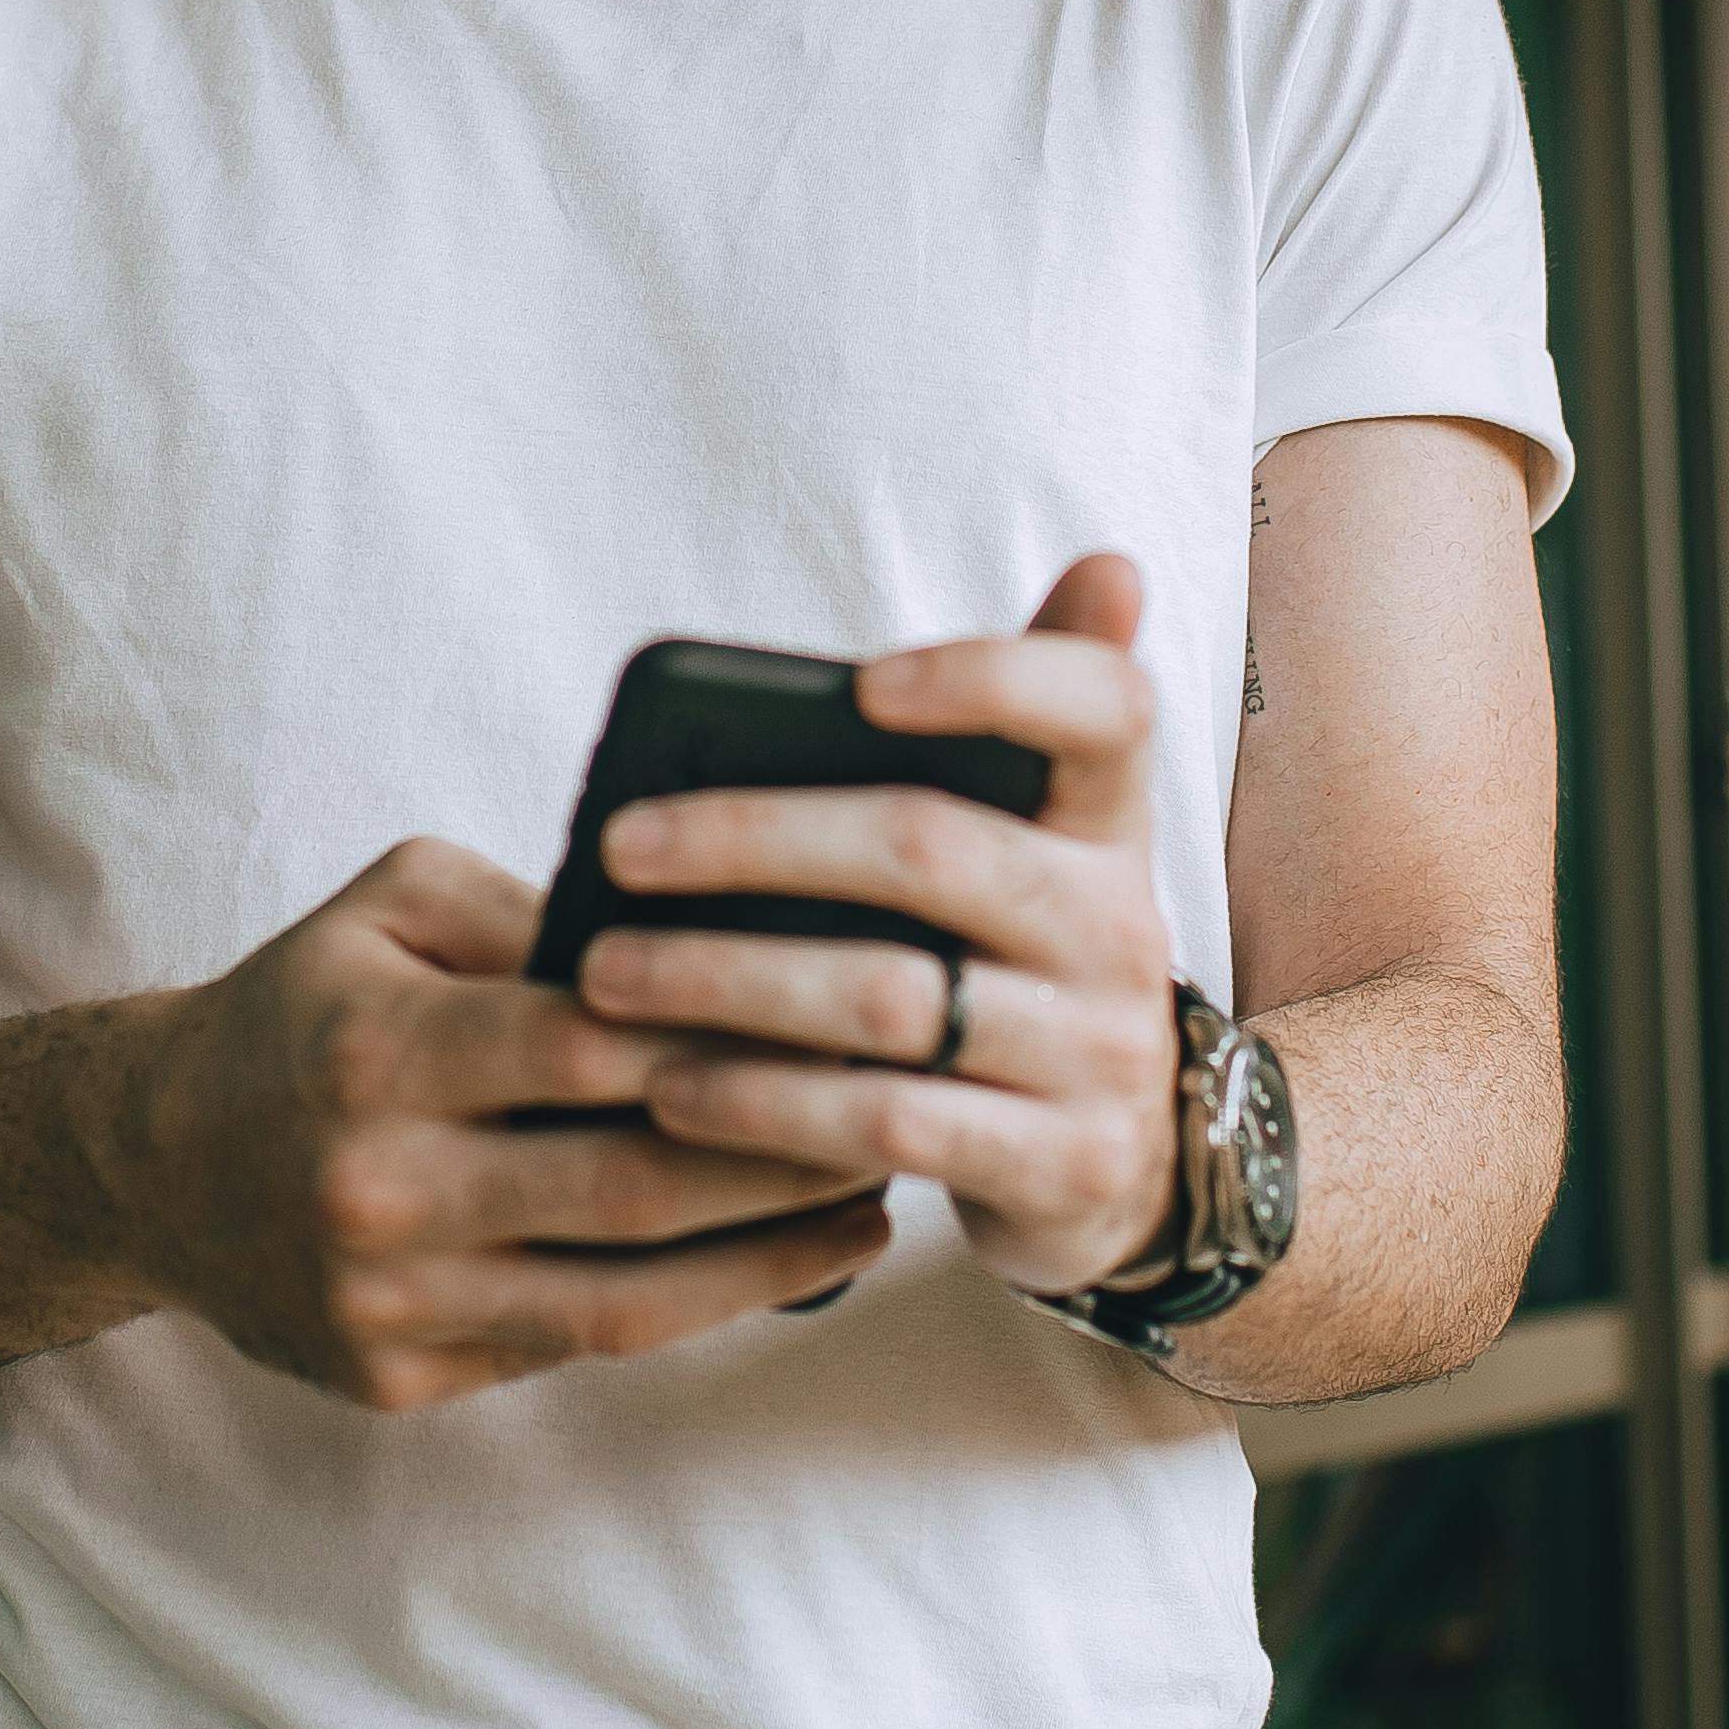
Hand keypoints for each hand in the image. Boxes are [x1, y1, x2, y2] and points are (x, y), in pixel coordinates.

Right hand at [126, 840, 891, 1411]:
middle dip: (788, 1149)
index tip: (856, 1012)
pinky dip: (691, 1308)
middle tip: (905, 1111)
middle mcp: (377, 1184)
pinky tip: (779, 1266)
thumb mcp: (395, 906)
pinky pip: (578, 1346)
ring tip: (873, 1205)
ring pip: (624, 1294)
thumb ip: (539, 906)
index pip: (593, 1043)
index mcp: (375, 1047)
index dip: (736, 1031)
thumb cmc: (307, 1007)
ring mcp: (387, 1299)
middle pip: (633, 1181)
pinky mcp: (400, 1378)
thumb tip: (705, 933)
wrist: (155, 1165)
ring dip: (771, 1257)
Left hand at [570, 555, 1189, 1298]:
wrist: (1110, 1165)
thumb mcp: (1036, 847)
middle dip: (756, 840)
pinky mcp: (1061, 1166)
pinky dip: (763, 1105)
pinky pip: (887, 1124)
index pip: (1103, 710)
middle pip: (931, 850)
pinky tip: (672, 1092)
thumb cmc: (1019, 962)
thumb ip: (1021, 722)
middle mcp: (1121, 927)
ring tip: (607, 975)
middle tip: (622, 845)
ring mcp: (1100, 1052)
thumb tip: (1105, 563)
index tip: (866, 685)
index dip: (995, 681)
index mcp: (1109, 824)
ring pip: (889, 998)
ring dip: (725, 981)